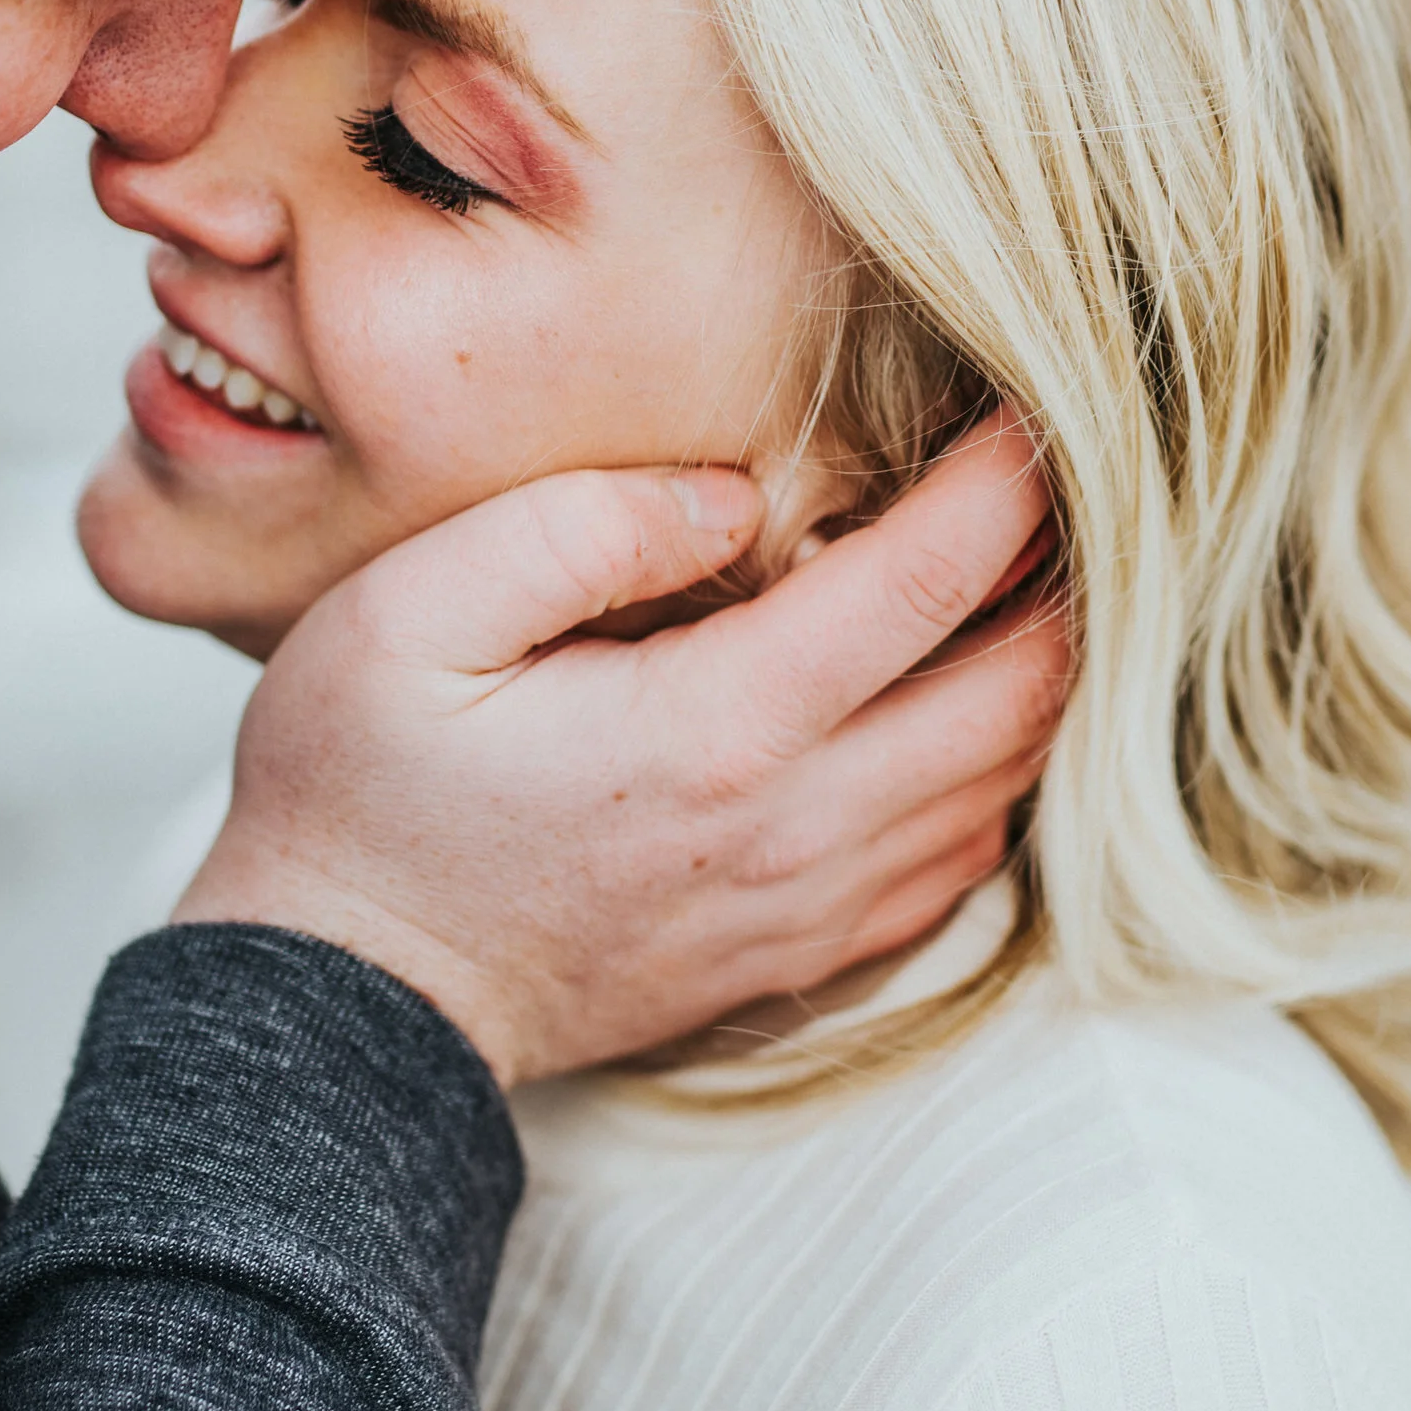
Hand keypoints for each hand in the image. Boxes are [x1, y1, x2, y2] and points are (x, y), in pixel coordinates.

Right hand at [173, 414, 1069, 1085]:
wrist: (343, 1004)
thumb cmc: (356, 797)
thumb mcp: (408, 618)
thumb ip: (574, 529)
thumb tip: (735, 496)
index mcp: (712, 731)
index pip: (925, 588)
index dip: (1005, 487)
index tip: (1035, 405)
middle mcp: (795, 831)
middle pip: (1019, 694)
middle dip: (1067, 577)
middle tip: (1065, 481)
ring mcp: (811, 906)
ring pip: (1010, 782)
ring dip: (1041, 674)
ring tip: (1027, 574)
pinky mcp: (805, 951)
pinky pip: (963, 859)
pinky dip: (996, 771)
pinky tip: (959, 703)